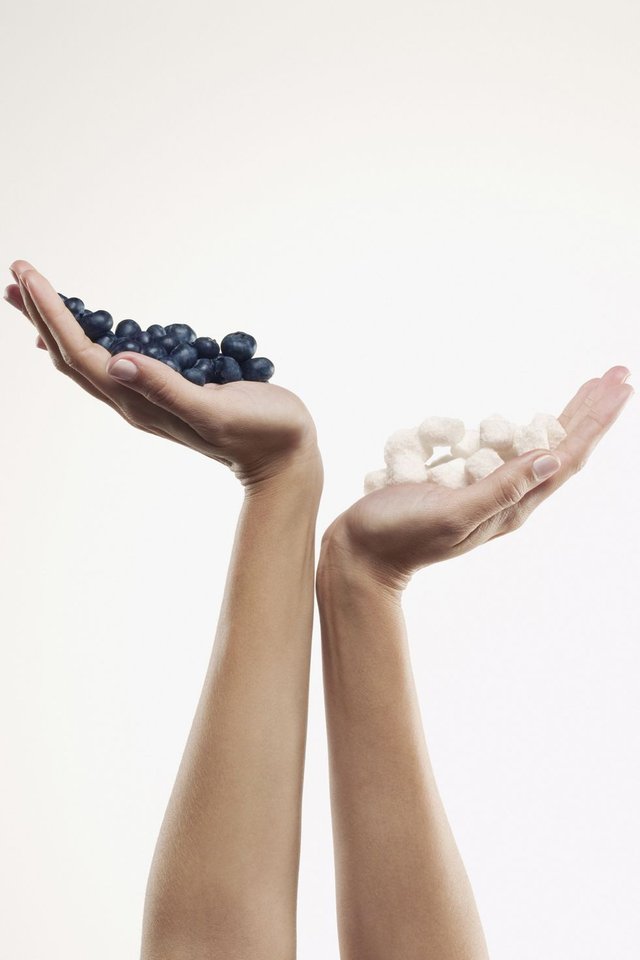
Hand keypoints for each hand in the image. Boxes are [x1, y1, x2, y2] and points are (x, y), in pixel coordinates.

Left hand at [5, 260, 318, 485]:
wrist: (284, 458)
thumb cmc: (260, 433)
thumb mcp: (215, 411)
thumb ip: (167, 389)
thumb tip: (118, 361)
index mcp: (139, 402)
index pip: (80, 354)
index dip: (51, 314)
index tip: (28, 274)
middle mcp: (135, 400)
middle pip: (72, 354)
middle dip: (42, 314)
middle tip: (16, 274)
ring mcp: (149, 397)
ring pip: (90, 357)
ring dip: (61, 324)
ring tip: (36, 293)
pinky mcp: (168, 390)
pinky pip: (117, 360)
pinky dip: (96, 336)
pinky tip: (94, 325)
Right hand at [320, 366, 633, 590]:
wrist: (363, 555)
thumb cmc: (401, 536)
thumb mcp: (453, 514)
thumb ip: (501, 489)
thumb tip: (551, 456)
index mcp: (513, 505)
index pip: (567, 456)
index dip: (595, 419)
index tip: (618, 383)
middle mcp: (509, 497)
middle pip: (562, 446)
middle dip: (591, 409)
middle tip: (618, 372)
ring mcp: (487, 488)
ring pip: (538, 445)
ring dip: (565, 414)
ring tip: (589, 387)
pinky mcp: (464, 481)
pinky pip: (505, 449)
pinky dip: (526, 427)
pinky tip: (534, 418)